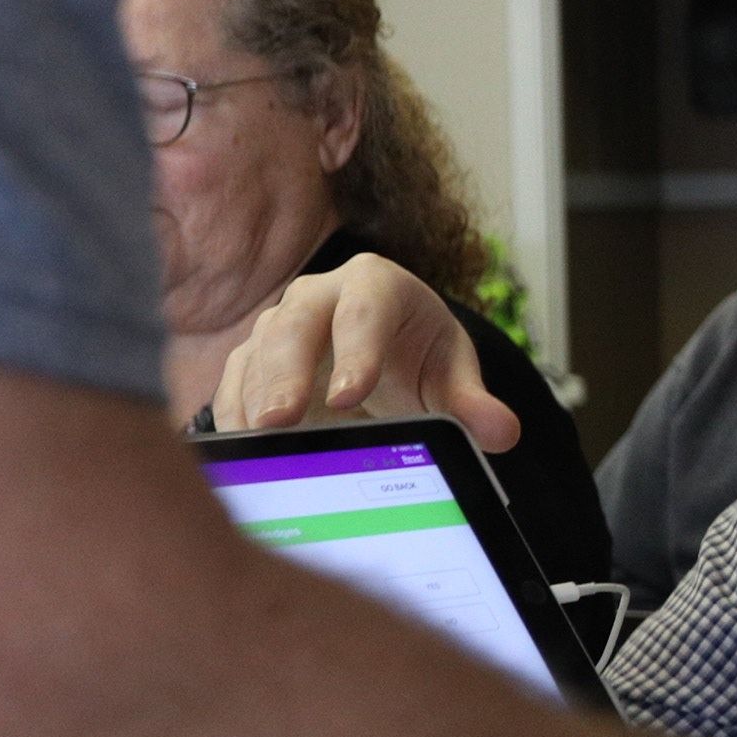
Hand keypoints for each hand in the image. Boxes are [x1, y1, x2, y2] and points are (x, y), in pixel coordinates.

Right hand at [209, 255, 516, 449]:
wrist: (384, 355)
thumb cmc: (418, 357)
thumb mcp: (450, 376)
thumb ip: (473, 404)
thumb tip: (504, 433)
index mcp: (376, 284)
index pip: (365, 310)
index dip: (356, 351)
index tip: (350, 396)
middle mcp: (318, 296)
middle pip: (294, 326)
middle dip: (286, 375)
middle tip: (281, 422)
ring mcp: (278, 326)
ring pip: (255, 356)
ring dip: (251, 401)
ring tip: (254, 444)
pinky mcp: (250, 361)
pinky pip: (233, 384)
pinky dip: (232, 417)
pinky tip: (233, 452)